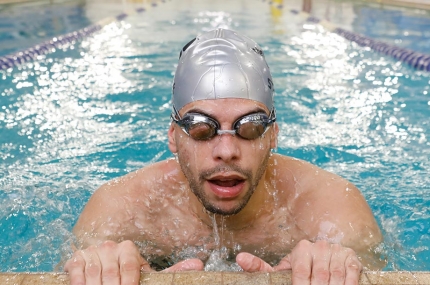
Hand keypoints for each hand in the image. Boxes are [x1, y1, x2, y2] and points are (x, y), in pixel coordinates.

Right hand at [64, 240, 203, 284]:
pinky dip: (80, 282)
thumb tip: (199, 265)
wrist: (102, 268)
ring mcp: (93, 251)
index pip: (131, 266)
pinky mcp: (77, 258)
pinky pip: (77, 271)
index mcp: (128, 248)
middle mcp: (110, 246)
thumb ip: (172, 271)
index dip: (130, 283)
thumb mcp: (148, 275)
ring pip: (94, 273)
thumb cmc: (128, 275)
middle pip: (111, 272)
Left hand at [236, 240, 362, 284]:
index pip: (300, 273)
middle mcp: (319, 246)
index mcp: (301, 249)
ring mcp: (337, 251)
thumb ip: (260, 268)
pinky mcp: (351, 258)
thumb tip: (239, 258)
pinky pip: (351, 275)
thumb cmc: (299, 272)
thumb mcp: (281, 272)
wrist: (324, 263)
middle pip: (319, 277)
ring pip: (335, 277)